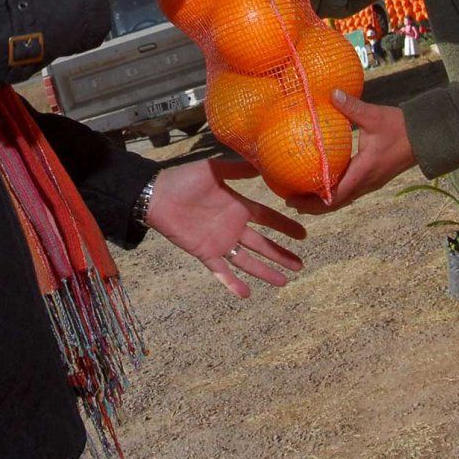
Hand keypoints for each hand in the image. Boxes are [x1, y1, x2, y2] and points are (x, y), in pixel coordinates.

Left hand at [147, 158, 305, 297]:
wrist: (155, 195)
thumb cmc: (183, 179)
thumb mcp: (214, 169)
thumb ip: (237, 169)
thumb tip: (263, 164)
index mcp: (238, 207)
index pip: (268, 219)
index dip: (285, 226)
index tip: (303, 234)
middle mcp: (233, 227)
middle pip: (263, 245)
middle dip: (281, 255)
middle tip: (300, 265)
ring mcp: (220, 242)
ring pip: (247, 261)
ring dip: (265, 272)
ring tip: (283, 282)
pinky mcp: (204, 253)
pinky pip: (221, 271)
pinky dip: (232, 283)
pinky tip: (246, 294)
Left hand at [286, 90, 416, 214]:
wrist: (426, 137)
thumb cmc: (401, 128)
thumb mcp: (375, 116)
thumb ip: (352, 107)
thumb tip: (332, 93)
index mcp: (363, 172)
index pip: (334, 196)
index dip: (311, 202)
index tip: (292, 199)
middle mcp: (366, 182)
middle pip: (335, 204)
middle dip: (312, 206)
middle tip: (290, 201)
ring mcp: (371, 182)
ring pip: (343, 199)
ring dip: (322, 201)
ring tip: (302, 196)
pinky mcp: (373, 178)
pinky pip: (350, 191)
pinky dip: (334, 192)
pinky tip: (324, 183)